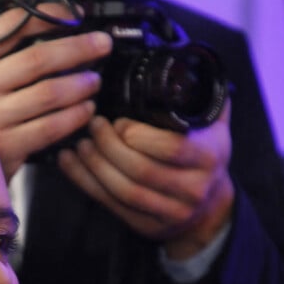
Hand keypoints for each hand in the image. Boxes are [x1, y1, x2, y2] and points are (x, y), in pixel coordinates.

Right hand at [0, 5, 111, 179]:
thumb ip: (1, 53)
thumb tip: (53, 25)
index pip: (12, 26)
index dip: (50, 15)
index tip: (74, 15)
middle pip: (38, 59)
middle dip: (77, 48)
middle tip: (101, 44)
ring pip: (49, 93)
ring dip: (80, 84)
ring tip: (94, 81)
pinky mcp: (7, 147)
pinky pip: (51, 127)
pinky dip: (74, 116)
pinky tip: (86, 109)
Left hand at [57, 101, 234, 258]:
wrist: (209, 209)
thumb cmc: (204, 157)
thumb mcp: (214, 125)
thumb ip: (201, 95)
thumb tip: (183, 57)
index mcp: (209, 157)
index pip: (172, 147)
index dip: (139, 134)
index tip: (119, 121)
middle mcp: (192, 188)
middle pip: (141, 170)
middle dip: (110, 147)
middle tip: (93, 126)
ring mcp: (170, 212)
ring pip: (123, 191)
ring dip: (95, 166)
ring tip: (80, 144)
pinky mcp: (146, 226)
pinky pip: (111, 205)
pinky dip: (86, 183)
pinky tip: (70, 164)